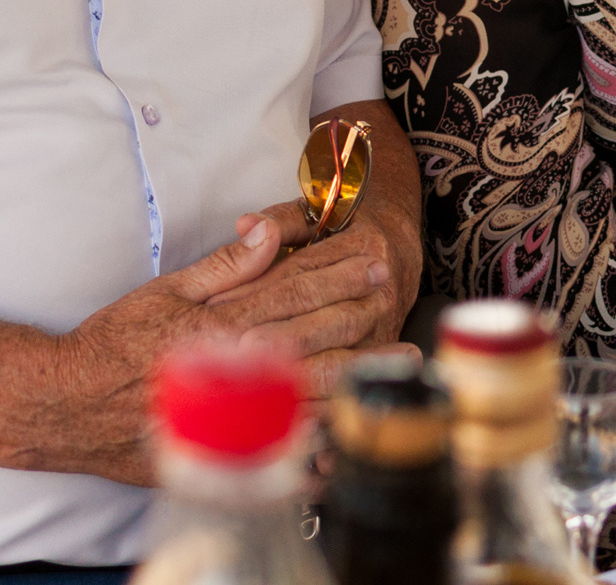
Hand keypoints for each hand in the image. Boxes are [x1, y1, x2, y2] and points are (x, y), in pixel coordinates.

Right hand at [45, 218, 395, 483]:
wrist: (71, 405)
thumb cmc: (114, 343)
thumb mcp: (165, 291)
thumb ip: (223, 266)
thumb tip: (269, 232)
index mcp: (222, 323)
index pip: (294, 294)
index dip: (338, 276)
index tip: (372, 263)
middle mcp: (234, 366)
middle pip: (313, 337)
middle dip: (359, 315)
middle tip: (396, 301)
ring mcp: (233, 410)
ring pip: (310, 389)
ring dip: (356, 369)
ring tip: (393, 358)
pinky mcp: (224, 446)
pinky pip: (285, 442)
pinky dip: (322, 432)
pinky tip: (354, 421)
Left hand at [215, 195, 421, 395]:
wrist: (399, 247)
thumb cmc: (350, 226)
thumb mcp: (320, 211)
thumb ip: (282, 219)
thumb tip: (246, 225)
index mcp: (365, 247)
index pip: (300, 271)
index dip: (256, 287)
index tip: (216, 303)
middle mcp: (379, 290)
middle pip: (318, 316)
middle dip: (275, 334)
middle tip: (234, 348)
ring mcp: (382, 326)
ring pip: (333, 352)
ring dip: (292, 367)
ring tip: (252, 377)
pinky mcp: (378, 354)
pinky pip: (345, 380)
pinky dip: (317, 396)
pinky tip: (286, 404)